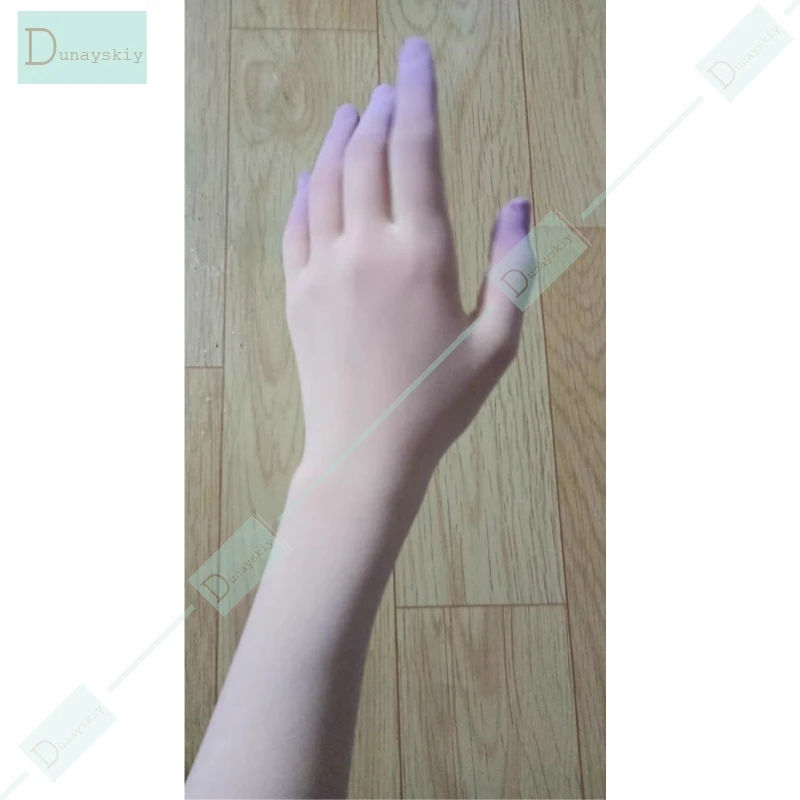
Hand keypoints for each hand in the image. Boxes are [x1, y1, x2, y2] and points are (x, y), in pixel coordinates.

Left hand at [282, 37, 532, 477]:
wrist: (365, 452)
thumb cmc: (438, 404)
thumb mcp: (496, 344)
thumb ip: (513, 268)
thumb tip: (516, 202)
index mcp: (422, 256)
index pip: (418, 150)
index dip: (418, 93)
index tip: (415, 55)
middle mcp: (367, 249)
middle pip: (367, 154)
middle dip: (381, 109)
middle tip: (390, 84)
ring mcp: (323, 269)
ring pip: (325, 180)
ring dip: (339, 139)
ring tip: (353, 113)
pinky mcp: (297, 293)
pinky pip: (296, 223)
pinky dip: (305, 189)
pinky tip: (313, 176)